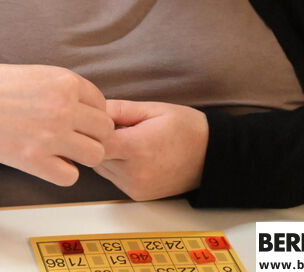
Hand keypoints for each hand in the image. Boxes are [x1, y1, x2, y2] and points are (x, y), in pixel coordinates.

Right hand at [0, 64, 114, 185]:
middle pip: (105, 131)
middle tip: (69, 136)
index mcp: (65, 82)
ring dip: (81, 155)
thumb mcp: (37, 74)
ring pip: (95, 154)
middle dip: (90, 135)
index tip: (72, 118)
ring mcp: (51, 135)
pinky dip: (62, 172)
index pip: (102, 105)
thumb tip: (93, 112)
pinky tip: (47, 161)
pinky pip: (71, 176)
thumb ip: (66, 89)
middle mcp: (63, 108)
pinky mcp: (35, 160)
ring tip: (60, 150)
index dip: (89, 114)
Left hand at [93, 99, 207, 200]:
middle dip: (98, 139)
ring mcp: (136, 187)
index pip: (94, 142)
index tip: (96, 119)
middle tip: (115, 126)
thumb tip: (92, 110)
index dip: (90, 128)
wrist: (213, 157)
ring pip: (100, 168)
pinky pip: (113, 178)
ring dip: (106, 153)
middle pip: (95, 155)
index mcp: (137, 148)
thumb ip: (119, 109)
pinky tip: (131, 154)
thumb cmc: (186, 128)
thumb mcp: (153, 109)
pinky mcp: (138, 195)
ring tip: (126, 139)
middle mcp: (134, 173)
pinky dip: (115, 165)